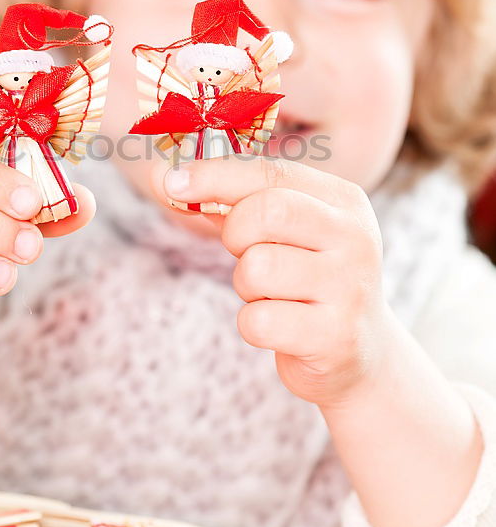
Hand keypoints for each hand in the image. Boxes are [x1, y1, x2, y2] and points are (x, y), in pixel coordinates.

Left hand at [160, 154, 393, 408]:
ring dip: (246, 286)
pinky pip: (258, 321)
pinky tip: (281, 327)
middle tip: (246, 254)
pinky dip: (253, 325)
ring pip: (256, 268)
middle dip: (235, 235)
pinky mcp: (334, 336)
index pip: (271, 173)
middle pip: (264, 213)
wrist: (361, 353)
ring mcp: (349, 288)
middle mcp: (355, 238)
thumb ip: (231, 201)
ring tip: (273, 295)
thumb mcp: (283, 232)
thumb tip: (164, 179)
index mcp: (344, 201)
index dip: (215, 175)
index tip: (174, 181)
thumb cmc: (306, 280)